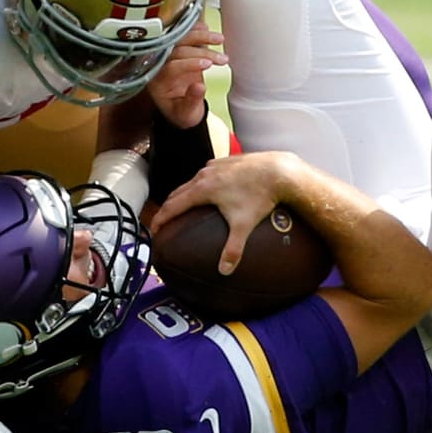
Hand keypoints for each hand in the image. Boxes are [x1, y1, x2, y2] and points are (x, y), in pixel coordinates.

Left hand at [147, 20, 225, 128]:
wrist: (183, 109)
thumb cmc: (182, 113)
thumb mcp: (186, 114)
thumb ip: (191, 101)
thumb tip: (199, 87)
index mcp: (156, 82)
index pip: (170, 66)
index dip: (189, 64)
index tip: (207, 64)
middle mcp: (159, 65)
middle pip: (177, 50)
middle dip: (201, 52)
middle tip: (220, 59)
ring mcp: (168, 56)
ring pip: (181, 39)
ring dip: (201, 37)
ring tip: (219, 39)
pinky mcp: (178, 50)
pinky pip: (184, 36)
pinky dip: (195, 30)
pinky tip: (206, 28)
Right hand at [150, 152, 302, 274]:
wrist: (278, 170)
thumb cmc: (260, 198)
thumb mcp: (244, 225)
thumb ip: (233, 249)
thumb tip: (225, 271)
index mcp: (202, 190)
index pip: (172, 206)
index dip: (160, 219)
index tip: (154, 230)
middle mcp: (203, 175)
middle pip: (177, 193)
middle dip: (167, 208)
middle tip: (162, 222)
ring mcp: (213, 166)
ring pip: (191, 181)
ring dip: (182, 195)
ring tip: (181, 208)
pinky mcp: (224, 161)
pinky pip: (205, 173)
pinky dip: (198, 185)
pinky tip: (207, 192)